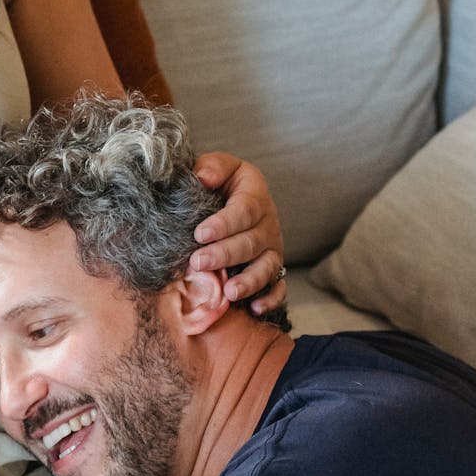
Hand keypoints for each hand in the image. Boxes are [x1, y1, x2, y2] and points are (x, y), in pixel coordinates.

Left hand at [191, 151, 286, 313]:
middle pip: (251, 242)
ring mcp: (272, 248)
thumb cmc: (218, 184)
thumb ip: (212, 167)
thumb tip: (202, 178)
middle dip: (224, 254)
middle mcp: (267, 223)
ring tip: (229, 292)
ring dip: (249, 281)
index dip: (223, 223)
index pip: (244, 210)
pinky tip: (254, 308)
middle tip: (197, 262)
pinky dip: (270, 299)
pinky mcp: (273, 269)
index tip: (199, 233)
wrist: (229, 200)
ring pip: (266, 267)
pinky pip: (278, 287)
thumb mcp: (216, 167)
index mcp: (254, 194)